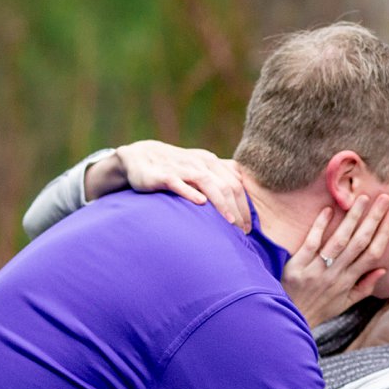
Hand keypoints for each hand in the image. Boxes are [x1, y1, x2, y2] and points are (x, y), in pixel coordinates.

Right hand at [109, 141, 252, 223]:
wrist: (140, 156)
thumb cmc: (174, 167)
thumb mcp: (197, 168)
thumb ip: (216, 178)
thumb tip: (239, 194)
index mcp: (210, 162)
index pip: (235, 184)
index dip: (245, 206)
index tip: (249, 227)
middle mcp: (200, 163)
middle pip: (226, 185)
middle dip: (238, 209)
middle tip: (243, 232)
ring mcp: (182, 168)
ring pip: (208, 183)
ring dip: (222, 204)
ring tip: (230, 223)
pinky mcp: (164, 175)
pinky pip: (179, 183)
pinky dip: (191, 192)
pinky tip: (200, 203)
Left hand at [281, 174, 388, 308]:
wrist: (289, 319)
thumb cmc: (319, 309)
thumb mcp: (345, 303)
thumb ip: (364, 287)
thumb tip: (382, 269)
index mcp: (349, 281)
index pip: (372, 254)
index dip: (384, 233)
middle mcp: (336, 274)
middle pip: (359, 242)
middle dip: (373, 219)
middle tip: (384, 197)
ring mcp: (317, 269)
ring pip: (338, 240)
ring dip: (352, 218)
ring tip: (362, 198)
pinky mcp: (298, 266)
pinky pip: (311, 243)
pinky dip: (320, 226)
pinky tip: (328, 210)